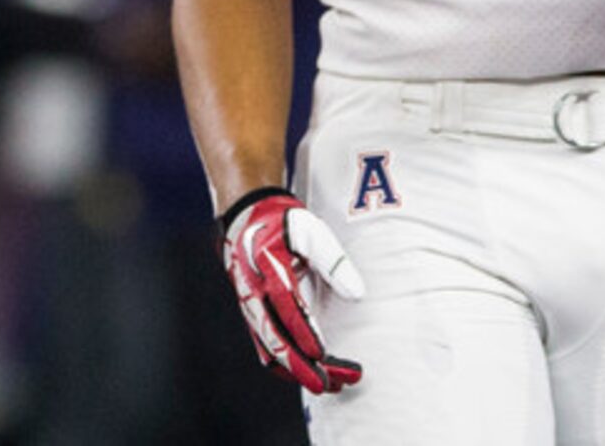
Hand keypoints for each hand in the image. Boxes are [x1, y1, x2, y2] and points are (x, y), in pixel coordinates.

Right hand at [220, 189, 366, 396]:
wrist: (247, 217)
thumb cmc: (284, 223)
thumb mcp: (311, 231)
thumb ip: (333, 261)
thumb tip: (357, 294)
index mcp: (267, 268)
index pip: (285, 306)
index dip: (303, 332)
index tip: (322, 353)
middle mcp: (254, 292)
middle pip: (275, 338)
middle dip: (302, 366)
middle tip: (331, 385)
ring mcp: (251, 307)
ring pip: (270, 349)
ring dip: (298, 371)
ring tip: (333, 385)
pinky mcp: (254, 316)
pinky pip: (266, 347)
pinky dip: (287, 365)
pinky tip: (312, 372)